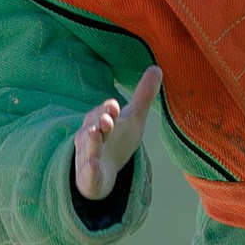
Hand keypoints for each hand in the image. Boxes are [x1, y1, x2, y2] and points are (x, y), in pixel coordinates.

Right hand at [75, 66, 161, 200]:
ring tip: (95, 134)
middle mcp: (92, 136)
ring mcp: (88, 156)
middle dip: (100, 121)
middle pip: (94, 126)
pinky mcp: (88, 176)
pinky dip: (90, 168)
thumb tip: (157, 68)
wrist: (101, 174)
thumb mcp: (133, 119)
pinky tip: (94, 164)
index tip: (115, 105)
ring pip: (88, 147)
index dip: (109, 109)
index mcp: (102, 120)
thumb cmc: (117, 141)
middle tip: (107, 118)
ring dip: (92, 141)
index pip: (104, 112)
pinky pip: (88, 172)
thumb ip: (143, 95)